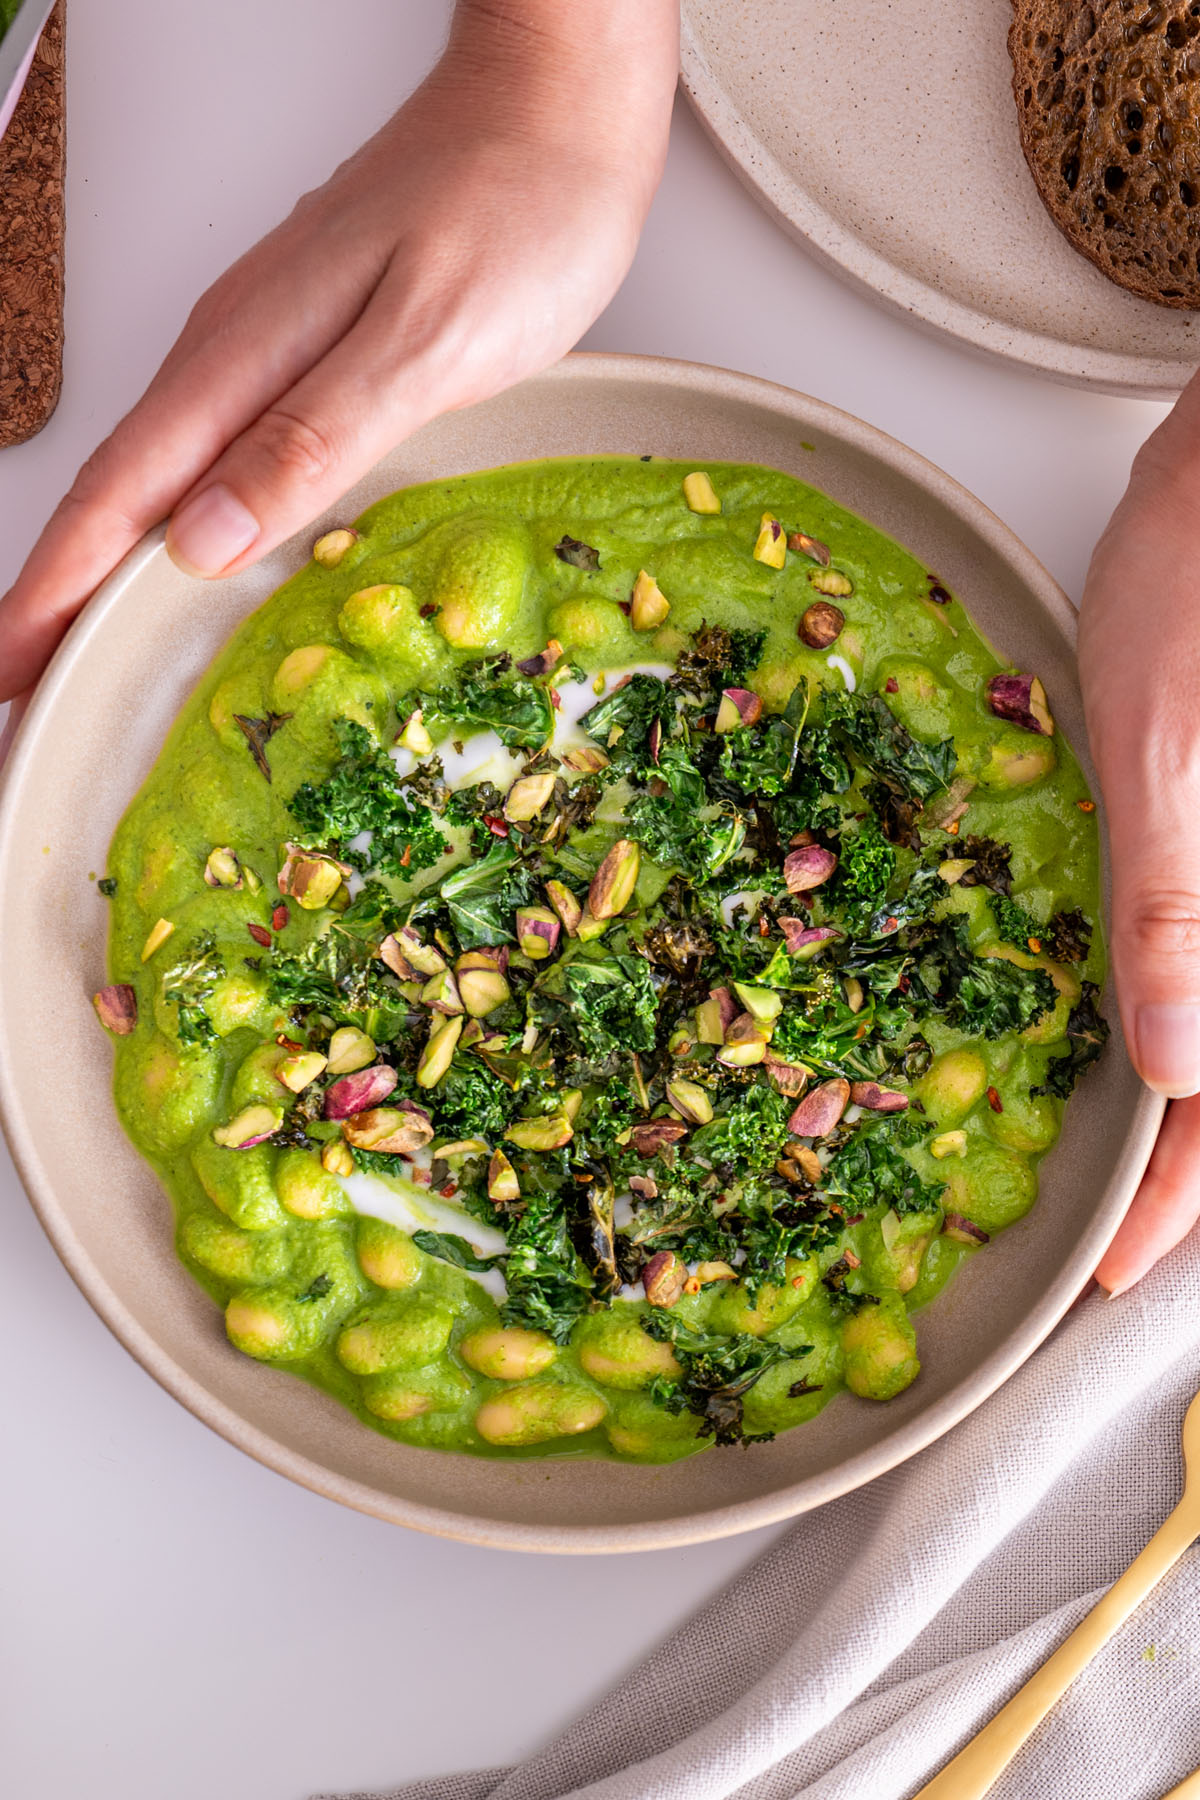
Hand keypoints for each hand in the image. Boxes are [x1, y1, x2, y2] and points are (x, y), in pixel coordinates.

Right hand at [0, 0, 677, 703]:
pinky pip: (214, 446)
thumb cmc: (514, 213)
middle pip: (118, 490)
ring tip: (75, 640)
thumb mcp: (424, 343)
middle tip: (20, 684)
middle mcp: (237, 348)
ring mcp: (267, 341)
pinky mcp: (307, 343)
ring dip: (107, 561)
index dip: (58, 592)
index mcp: (247, 355)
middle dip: (58, 594)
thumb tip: (203, 535)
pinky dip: (176, 515)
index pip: (120, 495)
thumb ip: (314, 437)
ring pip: (160, 471)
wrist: (555, 106)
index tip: (12, 671)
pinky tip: (183, 551)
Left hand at [1079, 372, 1199, 1294]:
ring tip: (1120, 1167)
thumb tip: (1174, 1067)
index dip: (1175, 1204)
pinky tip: (1141, 1040)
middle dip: (1188, 1173)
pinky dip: (1182, 1009)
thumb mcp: (1168, 747)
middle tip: (1113, 1237)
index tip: (1112, 1268)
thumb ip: (1176, 907)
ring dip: (1188, 1105)